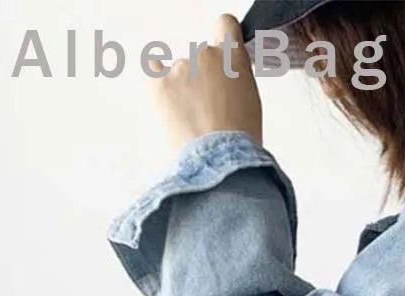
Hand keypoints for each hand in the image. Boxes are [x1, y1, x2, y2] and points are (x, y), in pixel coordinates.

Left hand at [147, 14, 261, 149]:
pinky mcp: (157, 82)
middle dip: (204, 77)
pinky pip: (153, 69)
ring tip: (193, 120)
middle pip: (201, 57)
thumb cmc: (238, 141)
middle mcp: (205, 56)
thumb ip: (237, 80)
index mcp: (233, 59)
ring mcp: (180, 68)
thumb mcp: (251, 104)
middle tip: (210, 107)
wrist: (219, 162)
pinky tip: (167, 97)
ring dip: (183, 89)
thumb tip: (227, 79)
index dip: (224, 35)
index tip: (222, 46)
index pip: (225, 25)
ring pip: (179, 70)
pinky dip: (158, 80)